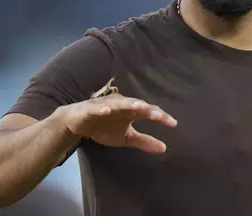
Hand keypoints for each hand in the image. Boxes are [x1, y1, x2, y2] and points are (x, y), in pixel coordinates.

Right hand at [62, 94, 176, 152]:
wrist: (77, 123)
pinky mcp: (90, 109)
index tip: (173, 123)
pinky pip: (97, 108)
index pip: (149, 112)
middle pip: (137, 105)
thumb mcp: (126, 138)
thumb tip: (164, 148)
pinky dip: (102, 109)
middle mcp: (121, 105)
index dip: (161, 117)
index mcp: (131, 111)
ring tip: (139, 107)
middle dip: (147, 109)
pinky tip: (107, 111)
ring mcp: (106, 105)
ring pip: (119, 104)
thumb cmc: (104, 127)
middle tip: (159, 115)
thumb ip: (144, 141)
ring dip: (129, 104)